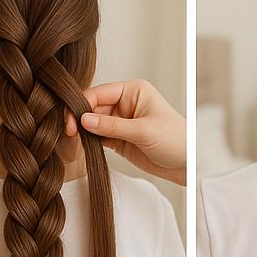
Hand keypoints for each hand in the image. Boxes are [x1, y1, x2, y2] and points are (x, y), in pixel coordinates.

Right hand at [64, 80, 185, 185]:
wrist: (188, 165)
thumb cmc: (175, 140)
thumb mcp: (143, 131)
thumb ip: (111, 126)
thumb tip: (83, 120)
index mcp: (133, 91)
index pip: (100, 93)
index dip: (83, 105)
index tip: (71, 121)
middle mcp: (125, 103)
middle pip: (93, 107)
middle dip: (80, 118)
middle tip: (68, 133)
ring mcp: (121, 121)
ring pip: (93, 122)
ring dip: (83, 130)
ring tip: (72, 140)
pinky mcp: (119, 138)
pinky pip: (98, 136)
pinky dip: (89, 141)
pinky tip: (82, 145)